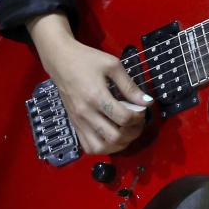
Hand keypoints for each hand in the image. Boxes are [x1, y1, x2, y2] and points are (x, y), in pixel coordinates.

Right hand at [27, 14, 152, 154]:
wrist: (61, 61)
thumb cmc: (86, 60)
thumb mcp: (112, 66)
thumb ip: (130, 86)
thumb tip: (146, 101)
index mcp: (96, 96)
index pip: (123, 118)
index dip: (139, 117)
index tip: (143, 109)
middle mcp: (86, 113)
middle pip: (114, 137)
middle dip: (133, 132)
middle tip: (138, 122)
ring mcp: (79, 122)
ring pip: (101, 148)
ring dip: (119, 144)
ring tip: (127, 131)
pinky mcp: (75, 125)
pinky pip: (89, 147)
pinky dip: (104, 147)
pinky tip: (112, 136)